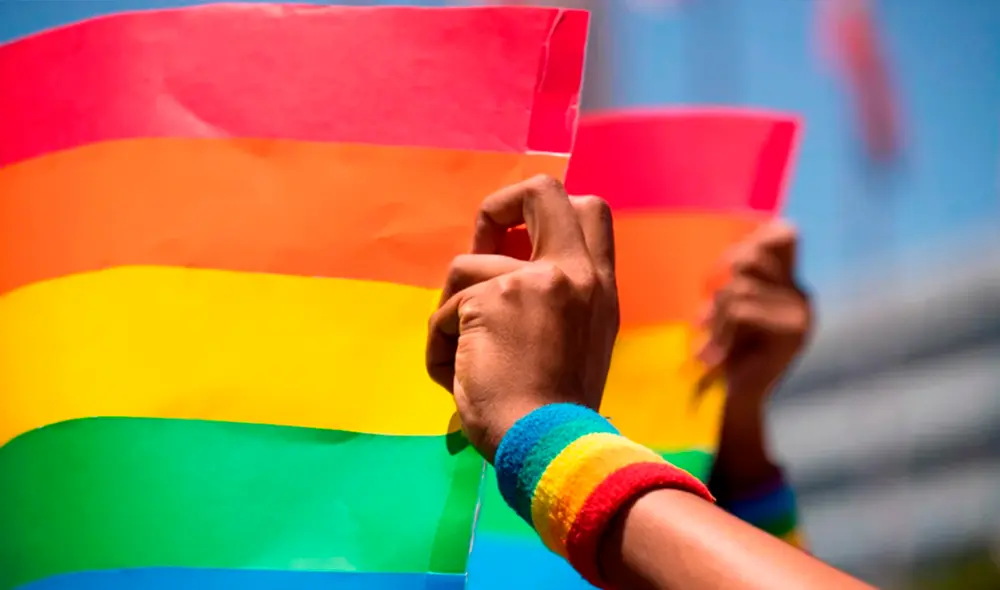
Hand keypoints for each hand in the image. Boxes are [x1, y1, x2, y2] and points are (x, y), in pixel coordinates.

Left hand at [425, 175, 618, 461]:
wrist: (551, 449)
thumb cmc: (557, 413)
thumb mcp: (580, 343)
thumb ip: (559, 301)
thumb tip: (503, 273)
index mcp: (599, 287)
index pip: (589, 210)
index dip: (544, 212)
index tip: (518, 246)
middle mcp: (573, 273)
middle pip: (542, 190)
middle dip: (498, 208)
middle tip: (480, 249)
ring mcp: (533, 282)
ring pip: (466, 265)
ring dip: (453, 310)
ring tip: (463, 360)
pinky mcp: (489, 300)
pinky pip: (444, 311)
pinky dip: (440, 345)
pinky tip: (454, 379)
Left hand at [698, 221, 811, 398]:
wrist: (739, 402)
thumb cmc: (729, 353)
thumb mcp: (728, 308)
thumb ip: (736, 277)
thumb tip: (733, 249)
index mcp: (790, 285)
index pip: (784, 233)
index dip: (752, 239)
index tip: (725, 267)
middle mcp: (802, 296)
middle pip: (751, 258)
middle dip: (721, 283)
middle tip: (705, 317)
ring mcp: (800, 315)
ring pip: (740, 288)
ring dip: (714, 316)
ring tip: (707, 340)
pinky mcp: (791, 334)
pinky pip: (742, 311)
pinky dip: (719, 331)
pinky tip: (713, 354)